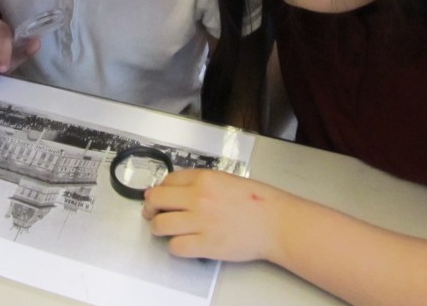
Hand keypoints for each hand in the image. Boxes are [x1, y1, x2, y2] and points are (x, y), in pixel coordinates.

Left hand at [142, 169, 284, 262]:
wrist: (277, 223)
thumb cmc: (257, 202)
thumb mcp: (226, 180)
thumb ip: (201, 183)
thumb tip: (176, 190)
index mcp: (204, 179)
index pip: (166, 181)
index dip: (159, 190)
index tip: (159, 197)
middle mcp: (198, 198)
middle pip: (156, 200)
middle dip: (150, 208)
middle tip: (152, 213)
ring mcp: (201, 221)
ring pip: (160, 225)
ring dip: (159, 228)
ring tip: (166, 230)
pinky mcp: (205, 244)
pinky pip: (175, 247)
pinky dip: (175, 247)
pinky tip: (183, 243)